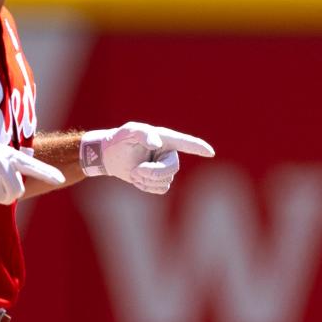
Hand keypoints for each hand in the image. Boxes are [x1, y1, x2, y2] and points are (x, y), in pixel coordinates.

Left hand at [80, 121, 214, 193]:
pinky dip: (147, 187)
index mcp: (165, 139)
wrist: (111, 156)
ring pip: (166, 181)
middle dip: (154, 173)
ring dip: (147, 180)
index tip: (210, 152)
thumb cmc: (120, 140)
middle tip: (137, 171)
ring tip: (135, 172)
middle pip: (173, 169)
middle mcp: (168, 153)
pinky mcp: (158, 180)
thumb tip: (157, 144)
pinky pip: (161, 189)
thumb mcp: (129, 131)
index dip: (199, 148)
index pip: (186, 143)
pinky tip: (138, 180)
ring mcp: (164, 168)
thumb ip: (143, 133)